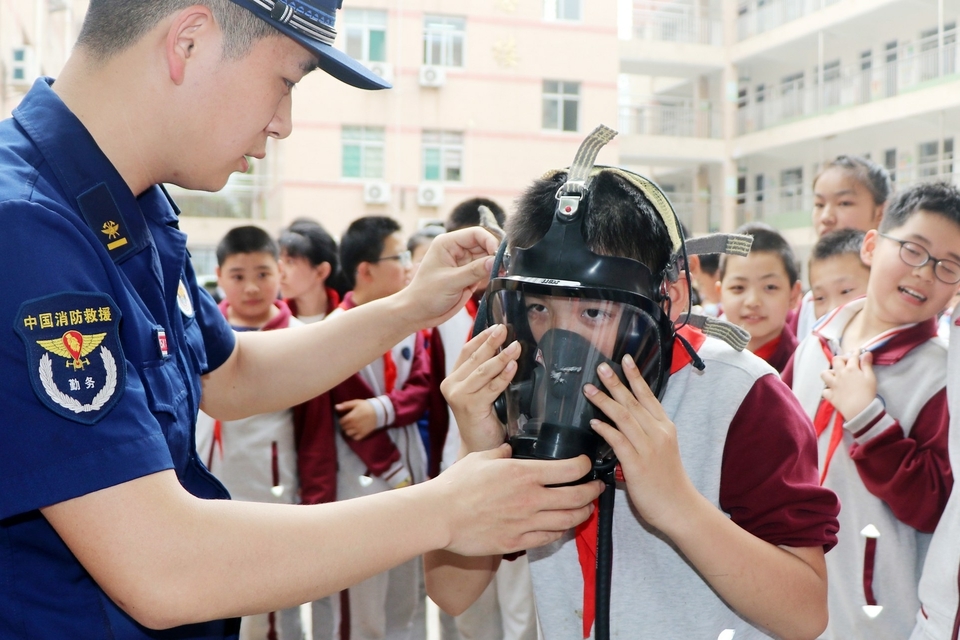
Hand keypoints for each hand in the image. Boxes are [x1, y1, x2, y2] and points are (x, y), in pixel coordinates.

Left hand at [336, 399, 377, 439]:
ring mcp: (358, 430)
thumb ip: (345, 405)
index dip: (342, 420)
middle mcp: (353, 425)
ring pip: (348, 434)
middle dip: (345, 425)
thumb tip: (335, 407)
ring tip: (352, 427)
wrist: (379, 412)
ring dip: (349, 430)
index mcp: (350, 417)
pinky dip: (354, 435)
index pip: (341, 422)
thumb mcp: (356, 403)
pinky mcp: (364, 434)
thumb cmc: (366, 406)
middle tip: (349, 422)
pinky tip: (356, 431)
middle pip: (344, 428)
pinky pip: (355, 438)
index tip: (345, 418)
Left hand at [401, 228, 498, 327]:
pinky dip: (491, 275)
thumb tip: (494, 261)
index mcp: (448, 243)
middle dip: (494, 255)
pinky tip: (495, 279)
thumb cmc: (426, 294)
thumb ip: (474, 271)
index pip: (475, 234)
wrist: (419, 313)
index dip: (489, 241)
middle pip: (483, 245)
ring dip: (494, 265)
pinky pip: (485, 271)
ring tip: (500, 274)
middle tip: (503, 268)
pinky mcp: (469, 275)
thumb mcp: (450, 282)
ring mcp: (463, 263)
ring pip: (486, 258)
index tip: (498, 255)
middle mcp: (457, 250)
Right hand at [433, 444, 603, 555]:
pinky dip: (561, 531)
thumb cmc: (457, 484)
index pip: (570, 469)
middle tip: (597, 487)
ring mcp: (526, 522)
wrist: (440, 516)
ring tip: (587, 508)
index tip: (586, 464)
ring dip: (583, 513)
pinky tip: (563, 527)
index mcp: (524, 473)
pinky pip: (549, 537)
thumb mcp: (482, 457)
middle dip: (593, 491)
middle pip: (577, 497)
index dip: (584, 465)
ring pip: (569, 520)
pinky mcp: (517, 541)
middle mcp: (531, 498)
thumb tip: (511, 452)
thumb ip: (502, 453)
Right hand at [440, 325, 518, 453]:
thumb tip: (504, 347)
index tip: (496, 326)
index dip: (481, 337)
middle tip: (505, 329)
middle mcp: (452, 386)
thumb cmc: (484, 419)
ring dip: (501, 357)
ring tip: (515, 346)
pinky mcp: (470, 406)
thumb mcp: (482, 392)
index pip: (467, 352)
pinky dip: (503, 376)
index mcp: (453, 379)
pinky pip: (491, 387)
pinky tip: (513, 366)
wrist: (479, 448)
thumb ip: (486, 374)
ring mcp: (459, 396)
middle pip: (474, 358)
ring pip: (482, 370)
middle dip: (491, 342)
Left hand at [583, 355, 698, 533]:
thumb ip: (645, 433)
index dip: (636, 377)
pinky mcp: (637, 465)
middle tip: (600, 367)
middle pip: (633, 402)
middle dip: (615, 383)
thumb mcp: (662, 449)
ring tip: (589, 389)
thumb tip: (622, 421)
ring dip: (605, 401)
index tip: (625, 359)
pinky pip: (618, 441)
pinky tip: (594, 421)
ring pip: (624, 417)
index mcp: (664, 427)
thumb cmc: (667, 480)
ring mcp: (648, 448)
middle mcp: (658, 433)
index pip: (648, 396)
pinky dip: (605, 429)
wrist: (679, 508)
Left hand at [820, 351, 876, 419]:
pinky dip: (828, 390)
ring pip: (824, 374)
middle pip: (835, 360)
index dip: (855, 353)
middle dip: (841, 359)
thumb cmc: (868, 393)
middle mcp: (840, 374)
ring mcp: (833, 385)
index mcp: (851, 369)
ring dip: (830, 373)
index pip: (852, 357)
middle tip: (847, 363)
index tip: (857, 351)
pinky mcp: (830, 395)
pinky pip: (825, 390)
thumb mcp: (870, 377)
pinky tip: (833, 391)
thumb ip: (867, 365)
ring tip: (836, 376)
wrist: (860, 410)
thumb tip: (866, 353)